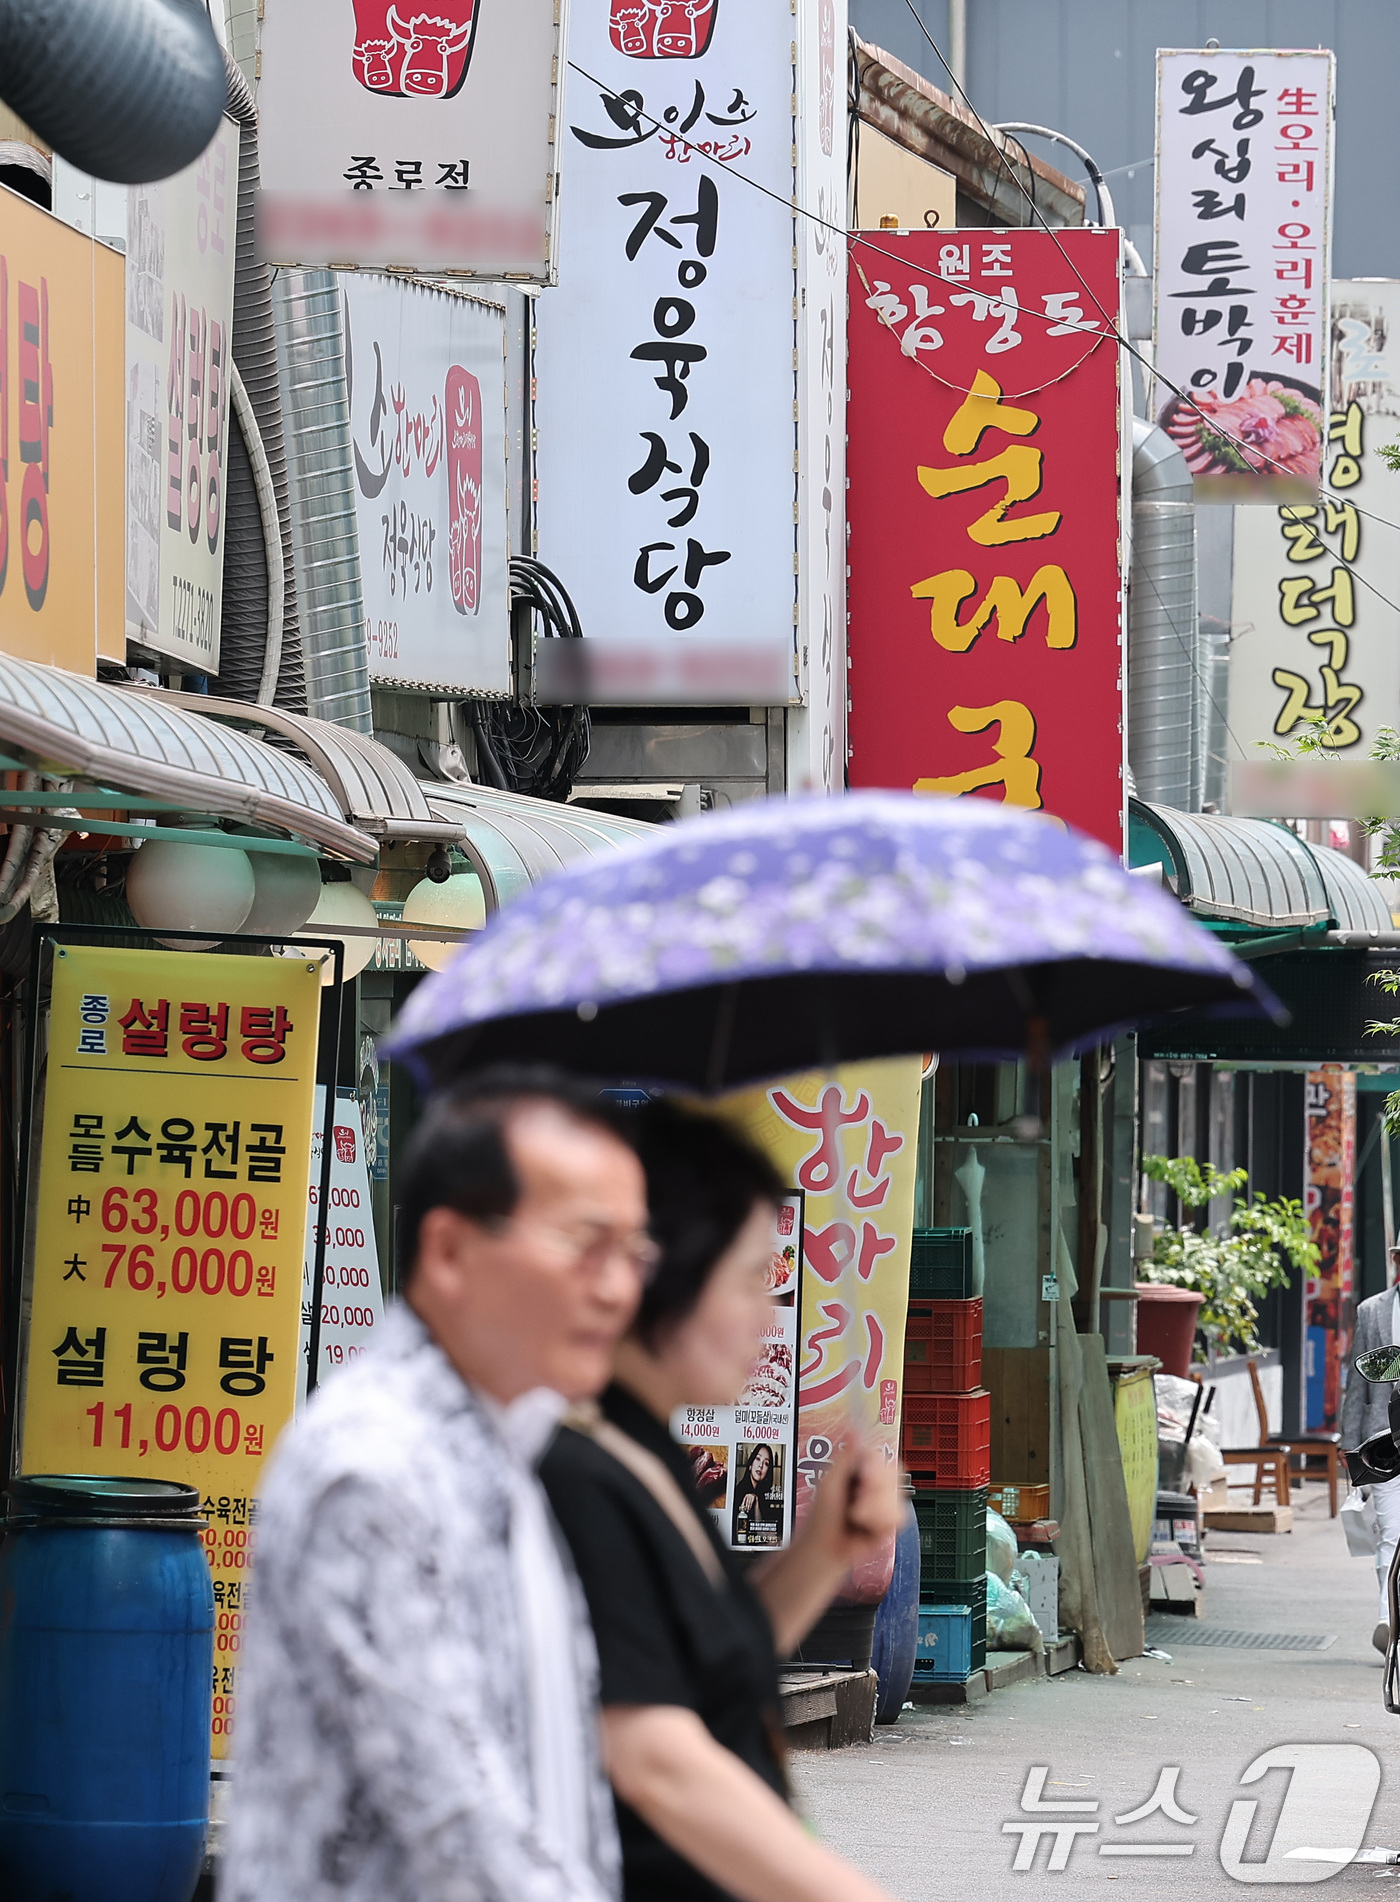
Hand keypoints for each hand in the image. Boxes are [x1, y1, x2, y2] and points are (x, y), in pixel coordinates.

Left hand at [801, 1431, 902, 1571]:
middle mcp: (876, 1482)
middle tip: (857, 1498)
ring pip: (897, 1497)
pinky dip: (879, 1522)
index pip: (881, 1454)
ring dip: (873, 1509)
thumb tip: (854, 1432)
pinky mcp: (891, 1521)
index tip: (863, 1475)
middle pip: (894, 1473)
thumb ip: (846, 1457)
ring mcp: (885, 1501)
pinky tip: (866, 1525)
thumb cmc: (823, 1515)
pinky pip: (898, 1516)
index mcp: (862, 1468)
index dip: (876, 1465)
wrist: (827, 1546)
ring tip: (857, 1515)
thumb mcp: (830, 1481)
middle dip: (874, 1489)